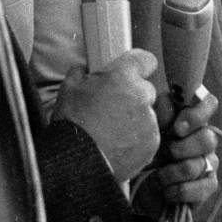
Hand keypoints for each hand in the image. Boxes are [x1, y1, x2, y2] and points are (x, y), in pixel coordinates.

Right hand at [51, 48, 158, 182]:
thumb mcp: (69, 89)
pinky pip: (148, 136)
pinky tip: (118, 144)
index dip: (139, 66)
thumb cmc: (73, 123)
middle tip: (112, 109)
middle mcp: (141, 95)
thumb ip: (80, 73)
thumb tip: (81, 69)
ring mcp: (149, 120)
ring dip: (135, 119)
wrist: (79, 161)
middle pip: (145, 90)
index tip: (134, 72)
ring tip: (112, 131)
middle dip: (132, 97)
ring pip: (147, 114)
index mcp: (123, 76)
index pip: (145, 60)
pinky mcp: (152, 143)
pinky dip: (137, 139)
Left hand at [151, 88, 220, 205]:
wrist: (141, 188)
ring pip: (197, 165)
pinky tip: (167, 190)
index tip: (177, 128)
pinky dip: (178, 190)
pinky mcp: (208, 185)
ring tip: (159, 176)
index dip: (197, 114)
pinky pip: (201, 188)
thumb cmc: (147, 152)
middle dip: (180, 149)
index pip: (209, 103)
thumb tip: (170, 108)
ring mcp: (209, 162)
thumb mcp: (148, 129)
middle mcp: (205, 138)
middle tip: (164, 154)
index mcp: (191, 118)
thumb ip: (159, 113)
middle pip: (208, 139)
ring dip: (171, 173)